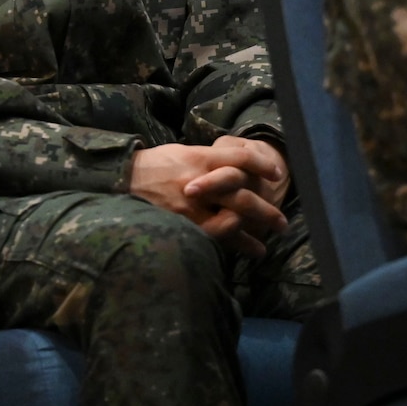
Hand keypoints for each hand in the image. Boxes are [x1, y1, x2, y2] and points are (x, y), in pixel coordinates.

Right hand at [130, 138, 289, 256]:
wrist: (124, 179)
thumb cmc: (157, 164)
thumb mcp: (185, 152)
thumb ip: (212, 160)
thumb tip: (239, 165)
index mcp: (201, 158)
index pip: (240, 158)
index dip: (262, 165)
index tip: (278, 173)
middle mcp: (199, 181)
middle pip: (241, 195)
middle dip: (265, 210)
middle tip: (282, 223)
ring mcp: (189, 206)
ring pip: (230, 221)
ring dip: (250, 237)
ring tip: (264, 247)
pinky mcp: (180, 224)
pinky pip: (210, 238)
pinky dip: (229, 247)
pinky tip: (242, 253)